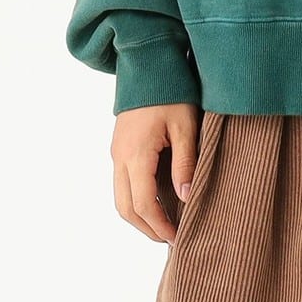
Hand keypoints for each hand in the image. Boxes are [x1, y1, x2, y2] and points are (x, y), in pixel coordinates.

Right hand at [111, 102, 201, 244]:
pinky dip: (136, 199)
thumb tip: (186, 198)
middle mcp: (119, 157)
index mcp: (136, 154)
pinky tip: (156, 200)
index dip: (160, 226)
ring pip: (120, 198)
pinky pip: (122, 182)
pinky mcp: (119, 146)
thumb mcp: (185, 125)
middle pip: (126, 208)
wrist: (148, 62)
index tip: (179, 238)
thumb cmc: (171, 89)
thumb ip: (185, 162)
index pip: (143, 205)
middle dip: (147, 228)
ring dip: (139, 216)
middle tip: (171, 239)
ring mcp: (116, 151)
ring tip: (165, 224)